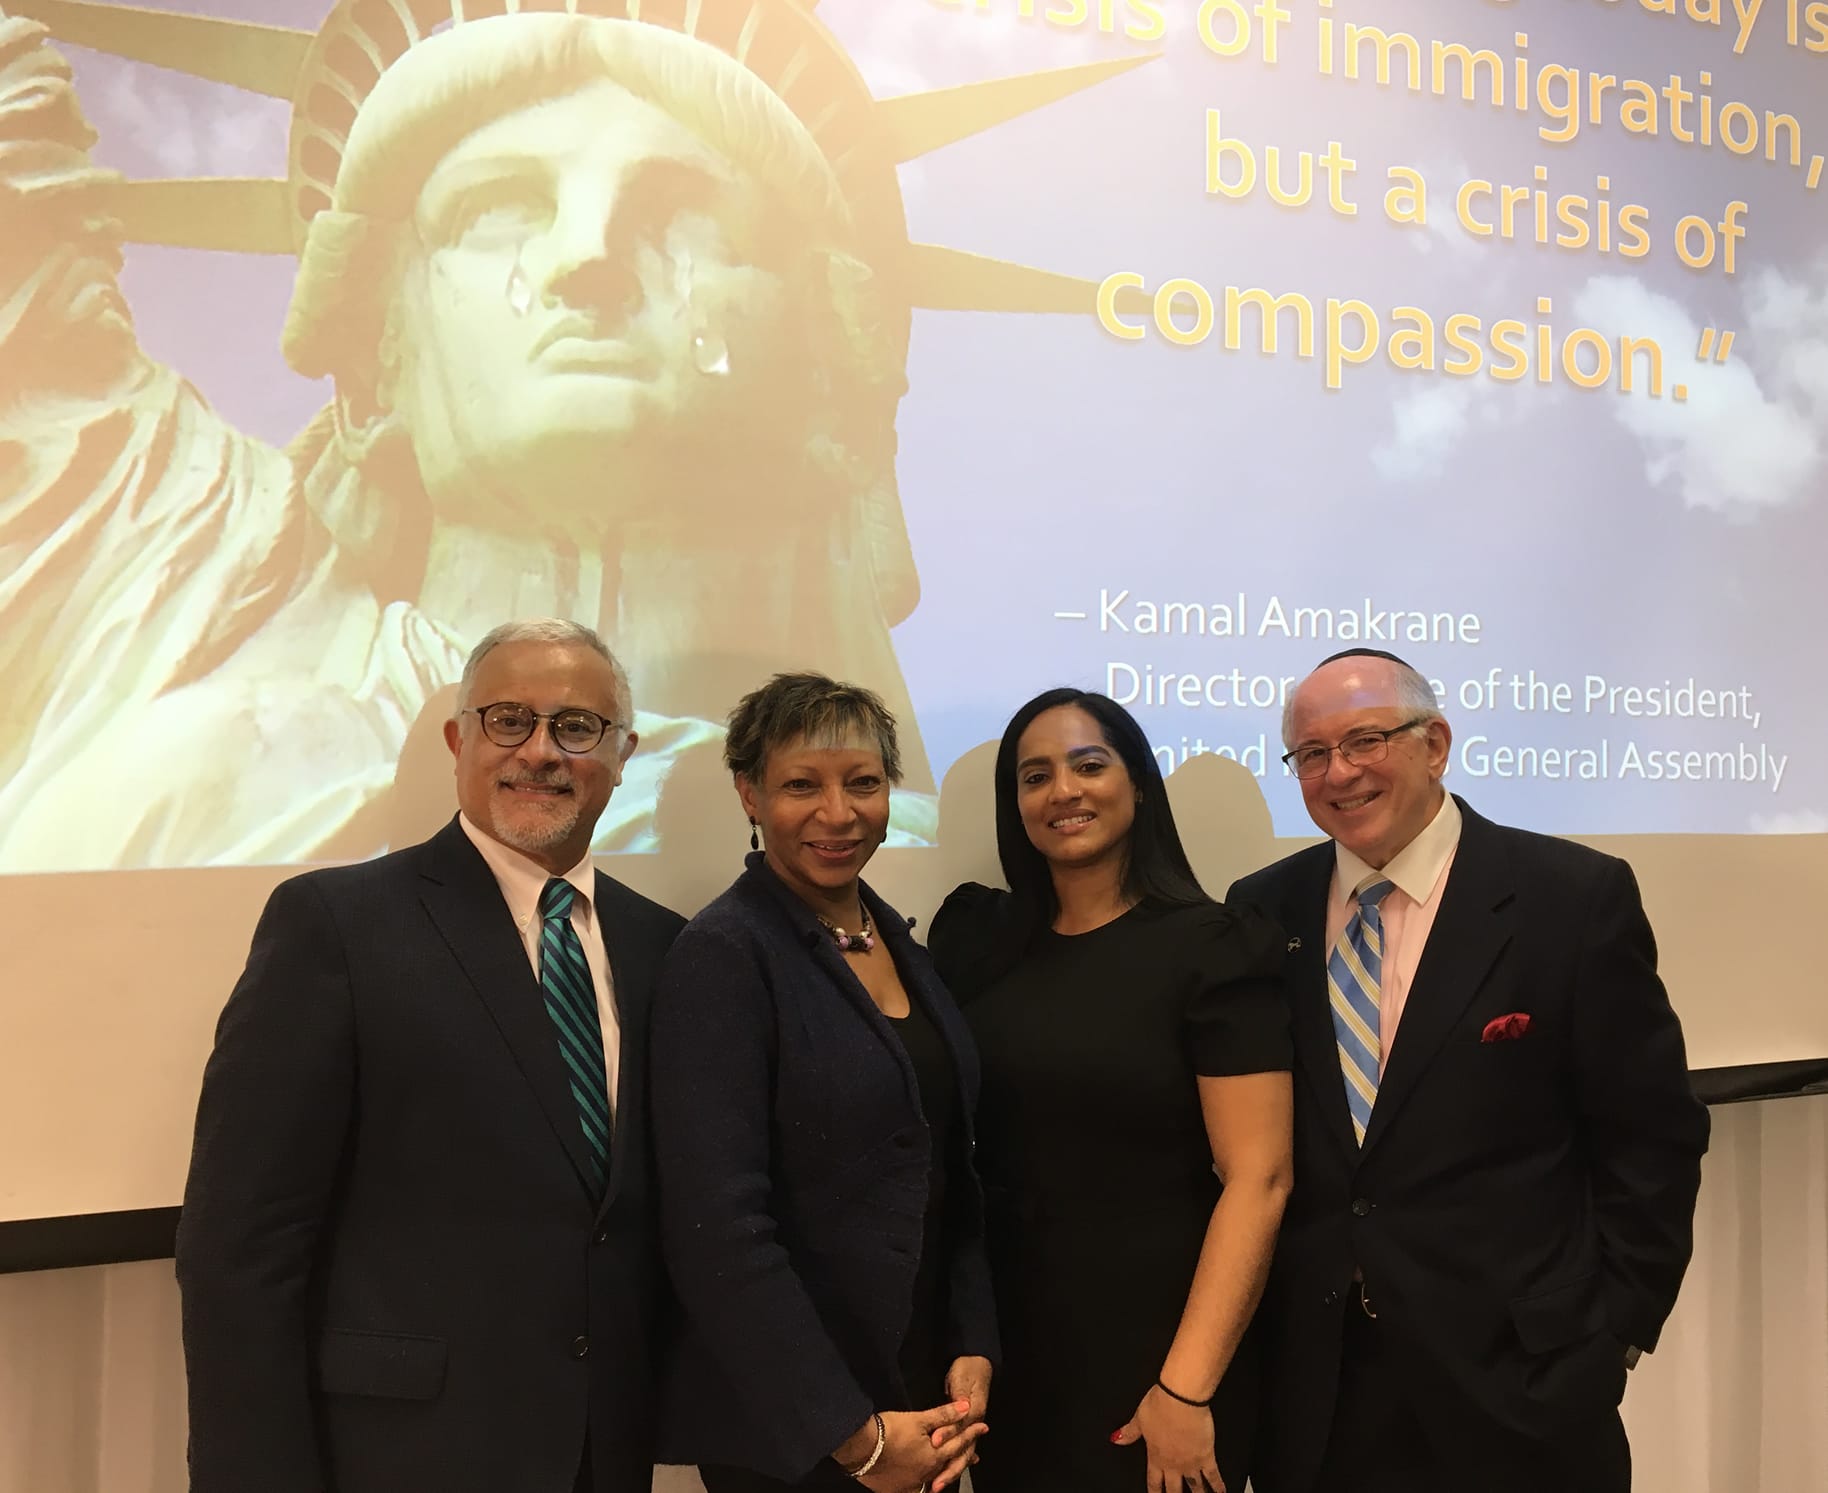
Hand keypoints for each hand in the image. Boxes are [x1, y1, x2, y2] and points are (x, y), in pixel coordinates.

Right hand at [834, 1401, 986, 1492]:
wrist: (860, 1448)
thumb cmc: (890, 1431)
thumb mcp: (919, 1419)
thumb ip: (944, 1415)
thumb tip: (966, 1407)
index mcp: (934, 1456)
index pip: (958, 1443)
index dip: (971, 1434)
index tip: (983, 1427)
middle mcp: (926, 1474)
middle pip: (949, 1464)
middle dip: (962, 1458)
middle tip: (974, 1456)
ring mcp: (911, 1484)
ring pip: (933, 1479)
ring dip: (944, 1472)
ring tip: (950, 1471)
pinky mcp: (896, 1489)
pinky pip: (914, 1488)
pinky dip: (923, 1485)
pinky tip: (924, 1484)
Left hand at [931, 1358, 992, 1488]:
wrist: (977, 1362)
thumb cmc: (969, 1369)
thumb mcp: (963, 1379)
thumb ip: (960, 1396)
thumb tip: (960, 1409)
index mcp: (974, 1412)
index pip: (960, 1429)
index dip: (947, 1436)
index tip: (935, 1443)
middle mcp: (972, 1423)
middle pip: (963, 1452)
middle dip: (950, 1469)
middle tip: (936, 1484)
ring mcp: (968, 1427)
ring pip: (961, 1455)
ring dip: (949, 1470)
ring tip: (937, 1485)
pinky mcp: (962, 1428)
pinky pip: (957, 1450)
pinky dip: (951, 1463)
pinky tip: (943, 1473)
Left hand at [1110, 1384, 1222, 1492]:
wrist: (1180, 1400)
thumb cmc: (1160, 1405)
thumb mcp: (1139, 1418)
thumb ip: (1129, 1432)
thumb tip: (1117, 1439)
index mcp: (1155, 1455)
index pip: (1153, 1481)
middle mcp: (1173, 1463)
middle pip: (1174, 1489)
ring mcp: (1190, 1461)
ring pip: (1194, 1487)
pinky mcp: (1206, 1455)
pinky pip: (1212, 1475)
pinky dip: (1217, 1486)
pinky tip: (1221, 1492)